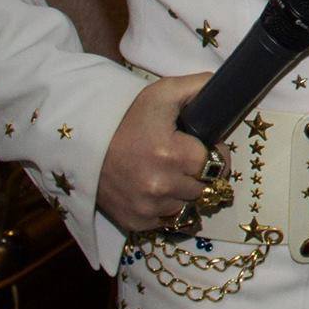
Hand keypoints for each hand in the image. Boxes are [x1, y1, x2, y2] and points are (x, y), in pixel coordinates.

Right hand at [98, 73, 214, 232]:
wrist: (84, 144)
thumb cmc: (127, 117)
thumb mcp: (162, 93)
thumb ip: (199, 86)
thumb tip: (225, 89)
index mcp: (173, 155)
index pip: (217, 164)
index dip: (214, 154)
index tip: (203, 147)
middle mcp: (161, 186)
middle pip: (204, 187)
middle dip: (199, 173)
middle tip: (183, 159)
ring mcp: (147, 208)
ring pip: (187, 205)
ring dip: (183, 192)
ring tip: (167, 173)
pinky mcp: (135, 222)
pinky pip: (166, 220)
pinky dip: (164, 208)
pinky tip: (153, 190)